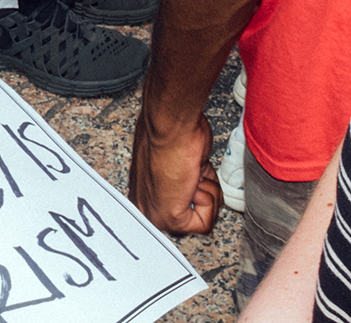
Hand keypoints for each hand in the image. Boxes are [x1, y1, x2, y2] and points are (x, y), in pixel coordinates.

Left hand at [129, 107, 223, 236]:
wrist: (170, 126)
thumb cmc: (170, 131)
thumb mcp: (175, 158)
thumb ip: (179, 177)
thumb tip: (191, 181)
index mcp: (142, 193)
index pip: (177, 207)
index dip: (196, 190)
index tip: (190, 173)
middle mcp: (146, 207)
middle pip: (190, 216)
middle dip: (203, 191)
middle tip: (191, 172)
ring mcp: (156, 216)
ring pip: (201, 221)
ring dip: (207, 191)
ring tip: (191, 172)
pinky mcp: (170, 219)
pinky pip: (205, 224)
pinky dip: (209, 199)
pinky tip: (193, 180)